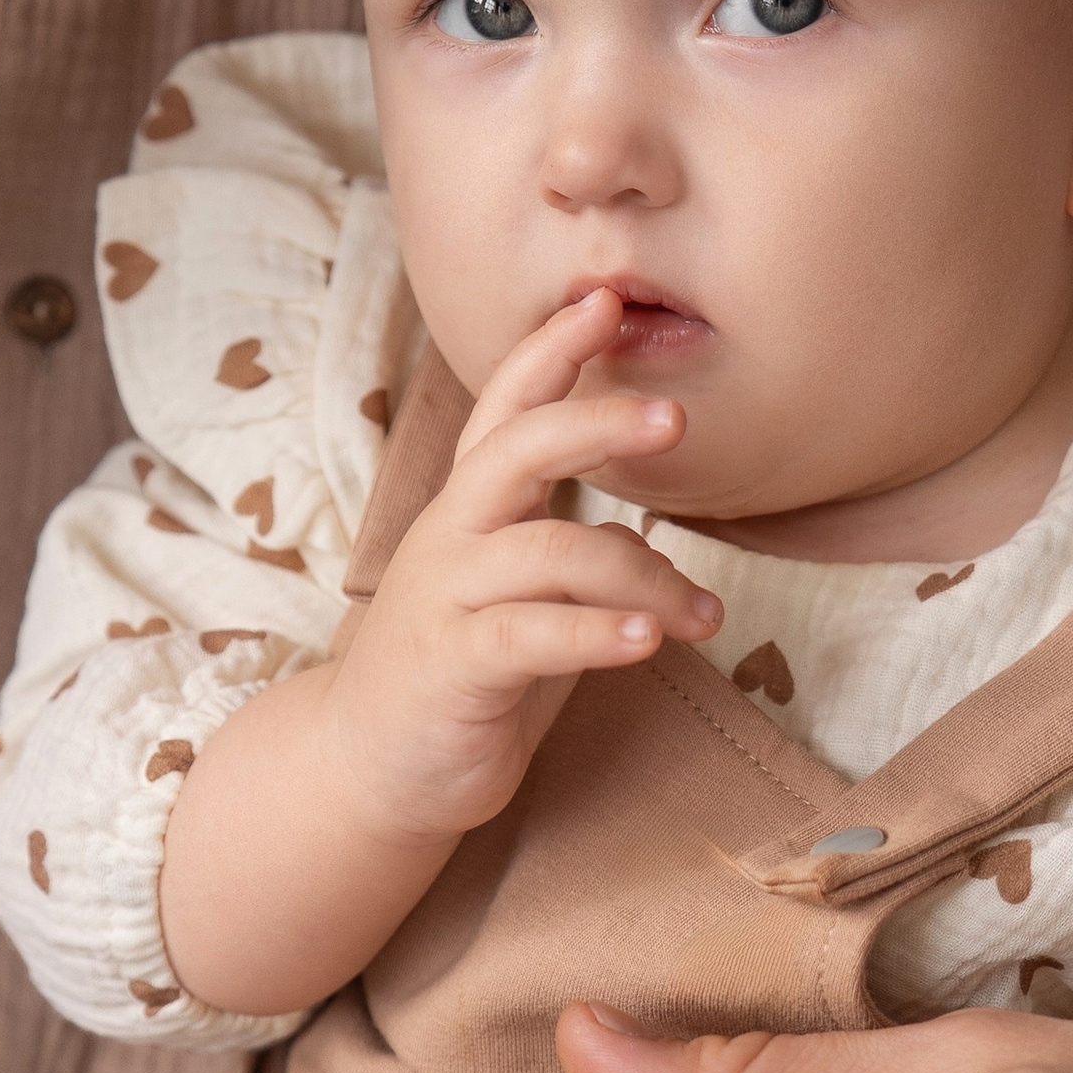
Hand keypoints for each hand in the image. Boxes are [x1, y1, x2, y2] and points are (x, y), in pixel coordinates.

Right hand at [326, 290, 723, 842]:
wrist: (369, 770)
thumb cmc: (458, 676)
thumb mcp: (519, 602)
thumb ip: (572, 561)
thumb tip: (647, 539)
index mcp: (468, 511)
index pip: (505, 411)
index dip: (550, 352)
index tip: (603, 302)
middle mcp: (452, 539)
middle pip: (519, 450)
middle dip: (597, 422)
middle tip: (674, 416)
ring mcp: (447, 599)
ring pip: (553, 553)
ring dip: (645, 578)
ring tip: (704, 612)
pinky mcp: (454, 666)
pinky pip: (534, 635)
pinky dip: (599, 634)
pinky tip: (649, 641)